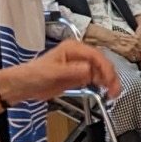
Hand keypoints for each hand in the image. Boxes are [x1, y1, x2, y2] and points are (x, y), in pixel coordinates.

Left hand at [0, 38, 120, 103]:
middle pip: (102, 63)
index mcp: (73, 48)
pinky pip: (96, 79)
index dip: (105, 67)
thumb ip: (72, 70)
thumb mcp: (53, 72)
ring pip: (101, 71)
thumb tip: (89, 69)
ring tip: (114, 93)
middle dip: (110, 75)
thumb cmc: (34, 74)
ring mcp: (80, 66)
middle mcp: (79, 55)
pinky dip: (103, 85)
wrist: (25, 86)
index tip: (110, 80)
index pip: (96, 55)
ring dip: (109, 81)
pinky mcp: (79, 76)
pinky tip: (106, 91)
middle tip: (115, 89)